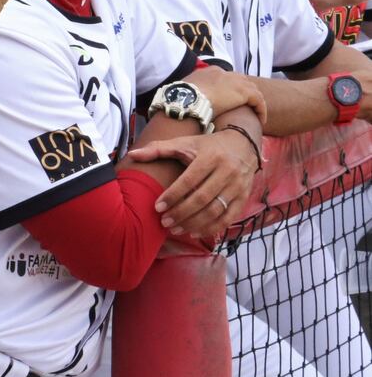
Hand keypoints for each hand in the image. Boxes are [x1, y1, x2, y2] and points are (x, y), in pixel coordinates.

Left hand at [128, 131, 255, 238]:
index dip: (173, 195)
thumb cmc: (207, 146)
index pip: (189, 180)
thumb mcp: (184, 143)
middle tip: (164, 222)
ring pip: (215, 211)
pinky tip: (195, 232)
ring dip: (194, 223)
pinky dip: (212, 228)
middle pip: (202, 198)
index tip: (157, 207)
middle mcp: (227, 172)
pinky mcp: (243, 198)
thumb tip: (132, 154)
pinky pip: (228, 218)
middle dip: (181, 213)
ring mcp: (237, 186)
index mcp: (210, 157)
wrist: (243, 144)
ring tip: (175, 229)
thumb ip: (157, 148)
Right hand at [188, 67, 266, 124]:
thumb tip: (192, 102)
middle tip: (247, 108)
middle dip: (246, 94)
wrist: (188, 98)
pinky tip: (261, 120)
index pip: (227, 78)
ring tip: (255, 115)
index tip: (231, 102)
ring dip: (255, 103)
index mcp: (211, 71)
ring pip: (252, 91)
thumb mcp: (187, 91)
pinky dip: (261, 110)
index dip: (232, 90)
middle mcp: (225, 73)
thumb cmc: (183, 97)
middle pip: (242, 82)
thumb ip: (194, 92)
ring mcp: (236, 81)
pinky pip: (259, 101)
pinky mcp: (244, 92)